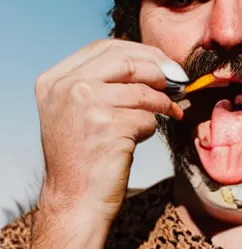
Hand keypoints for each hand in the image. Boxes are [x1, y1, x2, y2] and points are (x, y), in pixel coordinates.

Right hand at [34, 39, 182, 225]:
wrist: (75, 201)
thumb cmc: (83, 155)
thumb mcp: (78, 108)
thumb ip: (103, 80)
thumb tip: (152, 61)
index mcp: (56, 79)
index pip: (104, 47)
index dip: (140, 51)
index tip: (163, 62)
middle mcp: (67, 87)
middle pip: (126, 60)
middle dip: (159, 68)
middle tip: (178, 80)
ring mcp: (85, 105)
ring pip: (142, 89)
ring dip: (162, 102)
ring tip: (167, 111)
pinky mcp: (108, 125)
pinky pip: (147, 116)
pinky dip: (152, 125)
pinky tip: (142, 136)